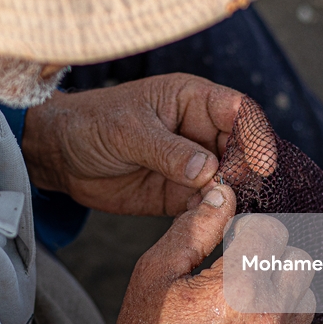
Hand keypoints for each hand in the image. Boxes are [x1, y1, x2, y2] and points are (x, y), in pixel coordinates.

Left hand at [22, 73, 242, 215]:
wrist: (60, 155)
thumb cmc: (91, 124)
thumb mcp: (127, 131)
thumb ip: (167, 151)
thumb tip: (208, 170)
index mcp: (191, 100)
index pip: (238, 111)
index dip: (256, 134)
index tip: (263, 162)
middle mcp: (199, 131)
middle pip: (242, 149)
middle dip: (247, 172)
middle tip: (239, 193)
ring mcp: (193, 165)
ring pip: (230, 181)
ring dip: (234, 197)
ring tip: (229, 212)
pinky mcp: (181, 194)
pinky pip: (208, 205)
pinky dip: (214, 215)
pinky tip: (212, 223)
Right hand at [60, 185, 314, 323]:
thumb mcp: (156, 272)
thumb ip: (195, 227)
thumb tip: (223, 193)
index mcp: (236, 289)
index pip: (272, 230)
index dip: (249, 229)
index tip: (231, 241)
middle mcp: (269, 320)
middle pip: (299, 259)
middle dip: (272, 256)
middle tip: (239, 268)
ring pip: (306, 294)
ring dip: (281, 288)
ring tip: (243, 300)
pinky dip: (282, 323)